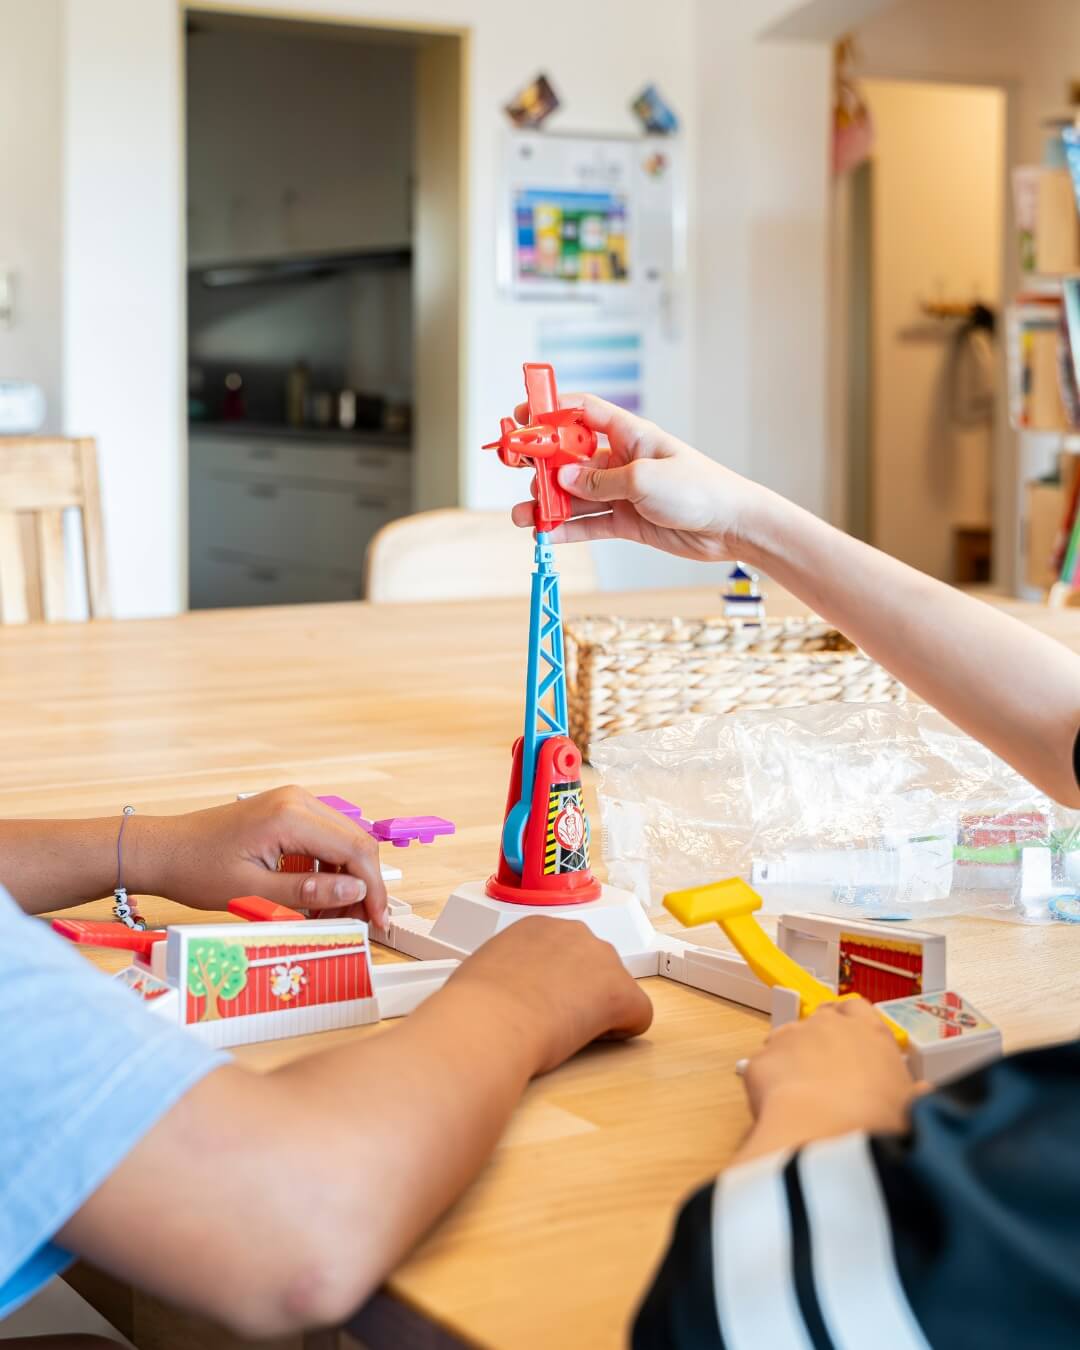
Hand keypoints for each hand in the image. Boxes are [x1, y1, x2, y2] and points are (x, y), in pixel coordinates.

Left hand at [133, 787, 386, 925]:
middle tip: (363, 922)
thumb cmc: (196, 869)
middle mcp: (298, 800)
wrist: (163, 849)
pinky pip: (324, 838)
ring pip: (344, 840)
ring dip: (347, 877)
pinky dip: (329, 867)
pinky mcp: (287, 810)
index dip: (373, 887)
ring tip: (336, 914)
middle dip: (364, 884)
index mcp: (290, 815)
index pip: (354, 848)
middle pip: (356, 841)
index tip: (377, 919)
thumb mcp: (252, 891)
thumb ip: (308, 892)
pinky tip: (319, 896)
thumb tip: (355, 892)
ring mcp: (293, 801)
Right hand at [449, 916, 652, 1073]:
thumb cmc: (474, 1006)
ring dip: (598, 1007)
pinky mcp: (622, 993)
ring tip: (564, 1029)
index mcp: (537, 926)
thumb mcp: (484, 971)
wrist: (488, 1021)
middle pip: (593, 964)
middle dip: (580, 990)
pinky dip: (620, 1031)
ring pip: (615, 987)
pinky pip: (638, 1015)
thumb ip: (506, 971)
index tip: (540, 999)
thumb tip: (504, 989)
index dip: (554, 980)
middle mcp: (574, 932)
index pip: (563, 950)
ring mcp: (602, 959)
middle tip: (552, 1016)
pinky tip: (589, 1039)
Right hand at [509, 394, 761, 561]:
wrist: (731, 525)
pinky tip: (545, 535)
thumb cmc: (699, 489)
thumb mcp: (644, 479)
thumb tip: (563, 481)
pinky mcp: (625, 521)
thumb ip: (600, 482)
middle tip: (517, 471)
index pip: (582, 413)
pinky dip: (566, 530)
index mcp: (629, 435)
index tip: (522, 416)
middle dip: (541, 465)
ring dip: (547, 505)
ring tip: (522, 516)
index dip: (551, 410)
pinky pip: (587, 524)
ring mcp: (621, 492)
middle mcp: (621, 461)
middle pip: (570, 458)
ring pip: (574, 496)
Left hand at [733, 999, 922, 1164]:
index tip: (853, 1042)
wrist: (826, 1135)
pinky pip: (764, 1066)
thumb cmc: (875, 1122)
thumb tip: (926, 1098)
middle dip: (823, 1041)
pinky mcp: (761, 1058)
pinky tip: (783, 1108)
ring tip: (805, 1096)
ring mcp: (790, 1037)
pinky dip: (770, 1083)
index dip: (853, 1023)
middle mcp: (828, 1025)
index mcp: (870, 1032)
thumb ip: (915, 1094)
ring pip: (788, 1039)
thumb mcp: (913, 1108)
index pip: (858, 1008)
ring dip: (794, 1059)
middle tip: (829, 1074)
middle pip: (821, 1020)